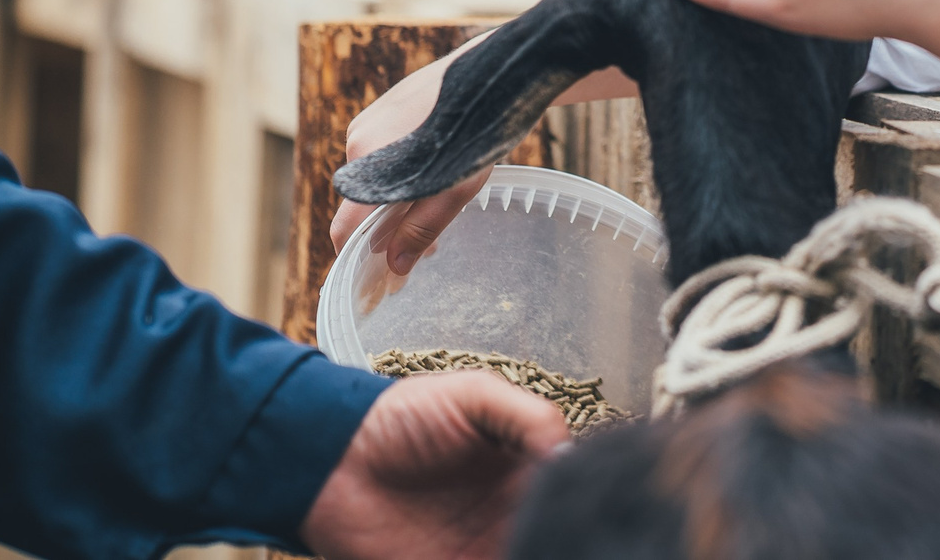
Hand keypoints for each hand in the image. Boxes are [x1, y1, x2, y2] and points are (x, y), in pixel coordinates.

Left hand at [299, 370, 568, 559]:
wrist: (331, 463)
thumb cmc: (401, 418)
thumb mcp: (472, 396)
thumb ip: (527, 417)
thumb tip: (571, 454)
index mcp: (528, 465)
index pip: (578, 485)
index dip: (594, 496)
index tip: (609, 503)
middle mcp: (514, 511)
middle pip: (562, 529)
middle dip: (580, 535)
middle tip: (586, 538)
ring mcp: (486, 547)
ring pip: (534, 551)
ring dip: (548, 549)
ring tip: (564, 548)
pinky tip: (517, 556)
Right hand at [331, 50, 639, 269]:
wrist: (498, 70)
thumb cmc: (480, 130)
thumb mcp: (457, 187)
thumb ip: (423, 227)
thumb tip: (394, 269)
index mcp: (369, 163)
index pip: (346, 228)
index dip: (358, 259)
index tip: (379, 281)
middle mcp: (358, 141)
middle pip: (361, 206)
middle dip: (388, 232)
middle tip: (427, 251)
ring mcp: (367, 121)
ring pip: (374, 181)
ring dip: (398, 204)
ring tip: (439, 213)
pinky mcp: (381, 110)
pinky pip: (381, 156)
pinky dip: (400, 176)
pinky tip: (434, 179)